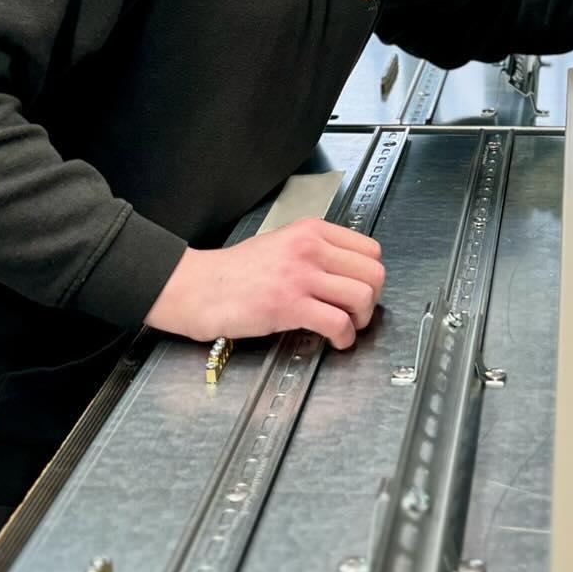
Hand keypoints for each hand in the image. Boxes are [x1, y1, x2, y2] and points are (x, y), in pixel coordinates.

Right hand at [147, 217, 385, 351]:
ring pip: (362, 297)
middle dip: (371, 299)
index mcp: (311, 230)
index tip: (362, 289)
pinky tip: (335, 341)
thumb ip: (315, 251)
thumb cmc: (235, 271)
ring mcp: (301, 276)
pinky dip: (344, 338)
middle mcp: (310, 248)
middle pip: (373, 273)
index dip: (371, 275)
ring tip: (346, 327)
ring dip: (360, 320)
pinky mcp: (290, 305)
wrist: (199, 287)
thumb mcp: (281, 243)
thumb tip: (347, 272)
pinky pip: (338, 322)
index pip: (370, 249)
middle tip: (357, 312)